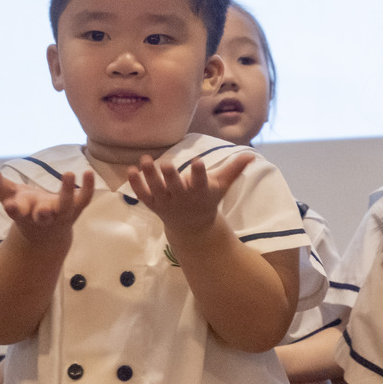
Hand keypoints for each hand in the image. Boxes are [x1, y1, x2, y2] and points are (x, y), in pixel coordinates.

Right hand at [0, 167, 94, 244]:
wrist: (47, 234)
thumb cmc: (26, 210)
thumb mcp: (10, 197)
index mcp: (25, 214)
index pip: (18, 213)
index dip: (14, 209)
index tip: (10, 206)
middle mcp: (43, 217)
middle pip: (43, 216)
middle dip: (42, 212)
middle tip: (42, 208)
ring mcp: (61, 214)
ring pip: (66, 205)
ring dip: (67, 191)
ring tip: (69, 173)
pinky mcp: (75, 209)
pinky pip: (84, 198)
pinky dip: (88, 187)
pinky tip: (89, 172)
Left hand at [126, 152, 252, 237]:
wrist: (192, 228)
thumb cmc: (207, 199)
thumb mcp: (222, 186)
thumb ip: (234, 169)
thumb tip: (251, 156)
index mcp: (200, 192)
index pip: (200, 182)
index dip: (198, 173)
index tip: (197, 162)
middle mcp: (182, 198)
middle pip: (175, 187)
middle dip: (170, 177)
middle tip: (166, 163)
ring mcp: (166, 202)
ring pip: (156, 189)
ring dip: (149, 176)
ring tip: (145, 159)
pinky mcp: (153, 204)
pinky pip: (143, 195)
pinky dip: (136, 184)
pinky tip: (130, 170)